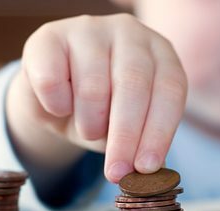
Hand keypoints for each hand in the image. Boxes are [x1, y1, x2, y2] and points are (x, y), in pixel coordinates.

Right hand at [7, 14, 186, 182]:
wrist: (56, 95)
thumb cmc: (105, 113)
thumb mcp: (129, 129)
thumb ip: (140, 147)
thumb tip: (147, 173)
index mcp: (161, 55)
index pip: (169, 91)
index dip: (158, 132)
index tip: (146, 168)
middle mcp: (131, 33)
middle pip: (134, 86)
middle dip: (125, 136)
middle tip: (116, 172)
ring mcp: (91, 28)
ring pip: (93, 85)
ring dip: (89, 122)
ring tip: (88, 130)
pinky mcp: (51, 35)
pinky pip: (52, 79)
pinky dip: (56, 105)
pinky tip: (60, 106)